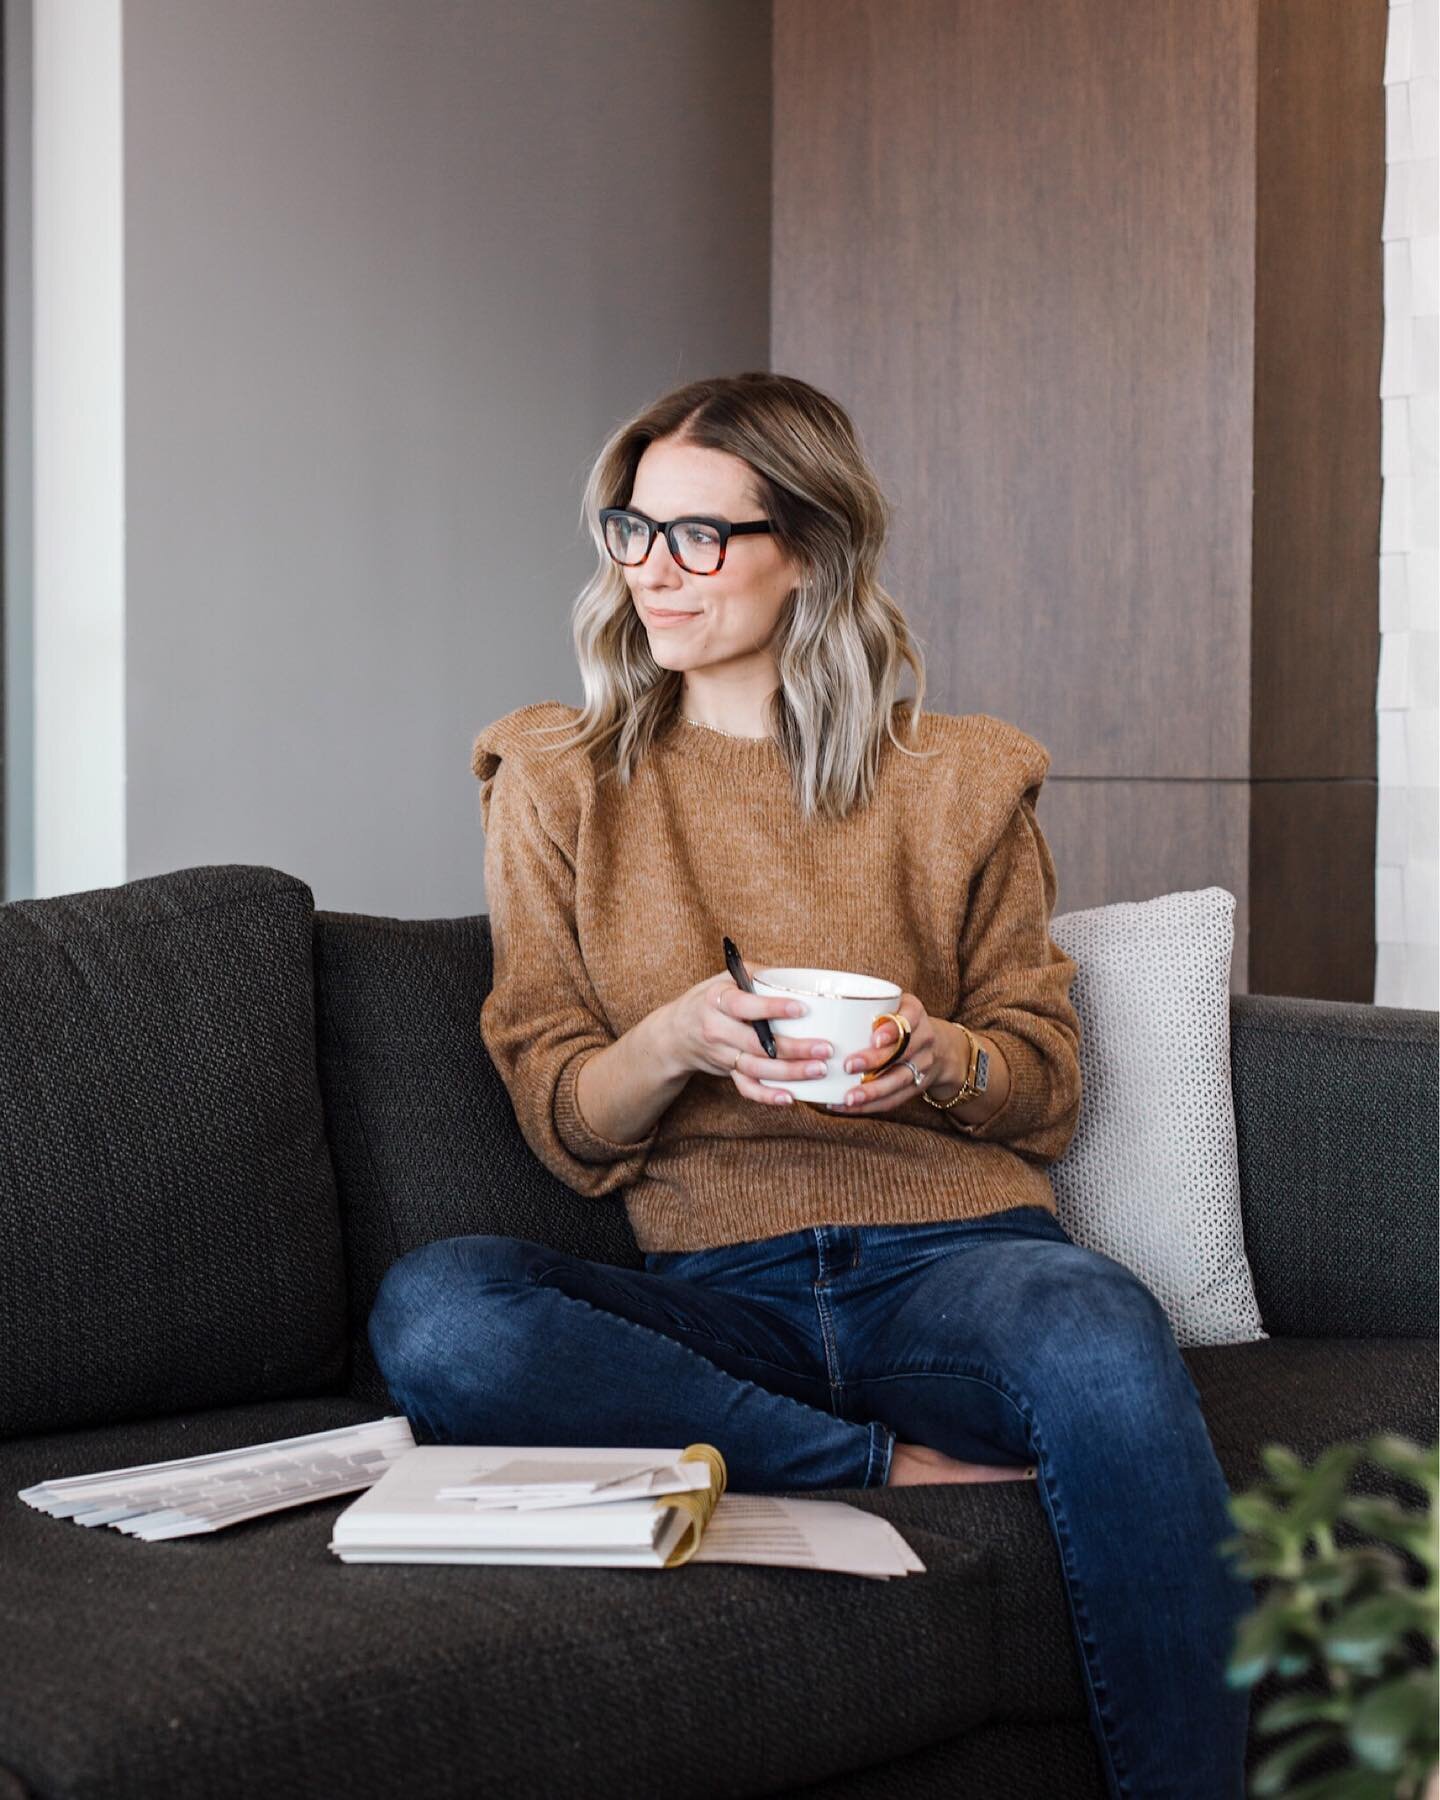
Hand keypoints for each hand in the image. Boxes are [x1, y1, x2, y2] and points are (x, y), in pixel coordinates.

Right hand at [661, 970, 835, 1106]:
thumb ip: (759, 975)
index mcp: (717, 1000)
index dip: (772, 1008)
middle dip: (793, 1048)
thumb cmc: (711, 999)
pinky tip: (790, 1097)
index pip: (744, 1005)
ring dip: (789, 1072)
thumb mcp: (726, 978)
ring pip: (756, 1068)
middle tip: (825, 1048)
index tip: (802, 1009)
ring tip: (819, 1070)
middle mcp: (716, 1029)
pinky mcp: (727, 1072)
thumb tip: (798, 975)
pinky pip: (746, 1087)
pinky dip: (767, 1095)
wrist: (676, 1032)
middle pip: (755, 1043)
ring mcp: (721, 1054)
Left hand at [826, 994, 944, 1116]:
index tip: (874, 1038)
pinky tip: (846, 1106)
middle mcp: (924, 1039)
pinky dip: (870, 1106)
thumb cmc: (901, 1020)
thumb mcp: (894, 1004)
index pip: (908, 1020)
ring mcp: (923, 1066)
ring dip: (873, 1091)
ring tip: (848, 1097)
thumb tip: (819, 1004)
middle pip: (902, 1053)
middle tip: (848, 1065)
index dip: (892, 1031)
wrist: (941, 1048)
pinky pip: (894, 1100)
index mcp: (916, 1014)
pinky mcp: (916, 1088)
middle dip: (875, 1061)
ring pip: (899, 1080)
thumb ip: (867, 1004)